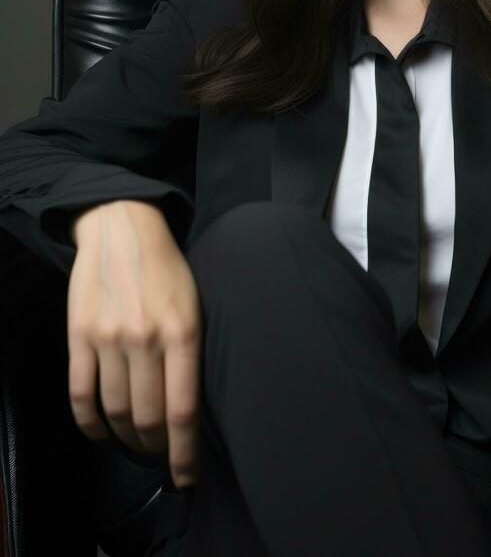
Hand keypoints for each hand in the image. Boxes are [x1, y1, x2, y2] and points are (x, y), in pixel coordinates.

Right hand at [67, 200, 201, 489]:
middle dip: (157, 447)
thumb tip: (191, 405)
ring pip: (115, 412)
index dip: (183, 453)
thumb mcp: (197, 304)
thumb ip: (192, 351)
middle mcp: (145, 339)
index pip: (183, 410)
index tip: (186, 476)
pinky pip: (80, 395)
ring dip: (126, 438)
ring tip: (137, 442)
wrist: (124, 228)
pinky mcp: (79, 336)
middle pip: (147, 419)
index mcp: (183, 332)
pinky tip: (102, 431)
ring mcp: (109, 339)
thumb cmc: (168, 268)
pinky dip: (90, 424)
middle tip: (162, 453)